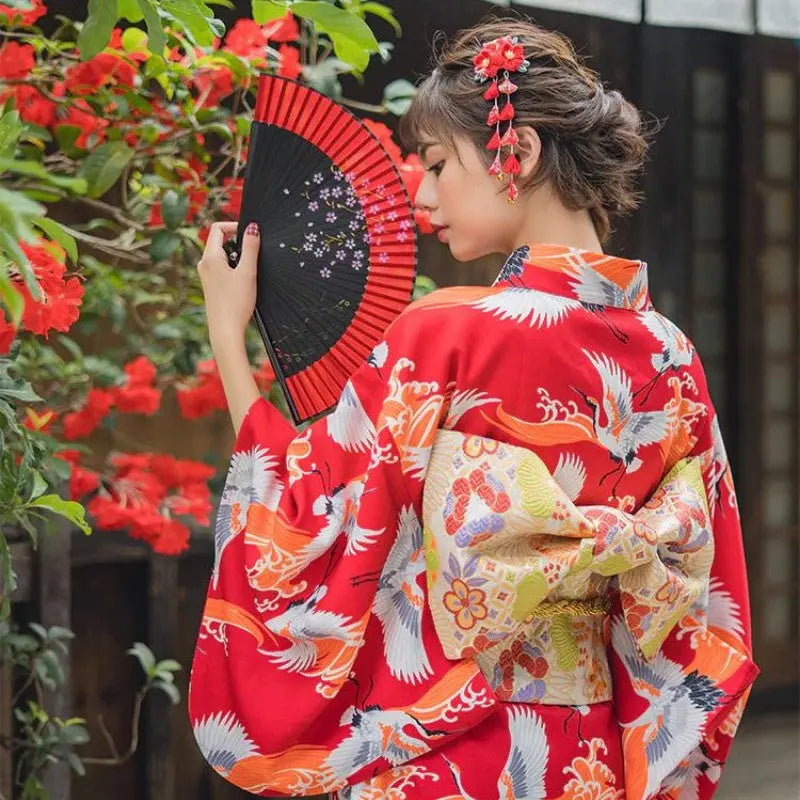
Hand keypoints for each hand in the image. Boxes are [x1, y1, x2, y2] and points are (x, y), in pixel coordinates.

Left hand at [196, 220, 259, 346]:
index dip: (234, 226)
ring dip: (236, 257)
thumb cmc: (236, 303)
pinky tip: (242, 284)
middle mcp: (204, 264)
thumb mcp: (248, 272)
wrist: (225, 330)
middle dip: (237, 243)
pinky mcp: (210, 285)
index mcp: (210, 257)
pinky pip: (221, 268)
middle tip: (252, 256)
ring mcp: (206, 275)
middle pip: (219, 241)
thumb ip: (251, 248)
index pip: (218, 228)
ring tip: (247, 273)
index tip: (250, 234)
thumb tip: (253, 227)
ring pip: (221, 255)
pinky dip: (232, 268)